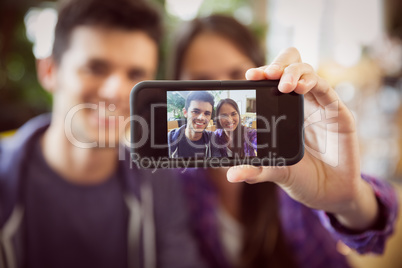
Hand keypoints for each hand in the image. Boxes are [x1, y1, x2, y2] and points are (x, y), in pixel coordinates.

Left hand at [227, 47, 378, 230]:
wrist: (330, 194)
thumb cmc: (302, 178)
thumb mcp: (276, 171)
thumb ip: (256, 170)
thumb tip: (231, 174)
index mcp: (282, 112)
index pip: (271, 83)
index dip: (262, 74)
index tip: (249, 76)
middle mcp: (300, 104)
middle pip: (290, 67)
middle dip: (278, 64)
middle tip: (266, 75)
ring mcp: (319, 105)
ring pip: (307, 72)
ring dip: (293, 71)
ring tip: (283, 85)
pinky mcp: (337, 112)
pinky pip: (325, 89)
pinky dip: (313, 83)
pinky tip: (301, 88)